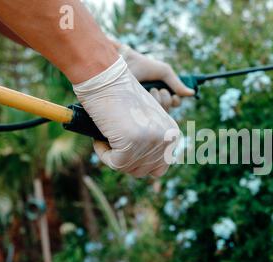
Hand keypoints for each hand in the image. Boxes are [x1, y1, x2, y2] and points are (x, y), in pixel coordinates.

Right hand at [73, 56, 179, 177]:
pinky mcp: (132, 143)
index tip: (124, 147)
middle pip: (143, 171)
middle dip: (124, 161)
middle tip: (112, 142)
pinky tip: (100, 138)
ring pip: (128, 168)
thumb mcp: (145, 121)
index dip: (138, 162)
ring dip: (113, 157)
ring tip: (107, 136)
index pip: (159, 167)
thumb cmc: (121, 97)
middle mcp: (166, 139)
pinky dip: (103, 153)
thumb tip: (147, 171)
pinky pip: (115, 163)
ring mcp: (151, 142)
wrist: (106, 78)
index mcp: (172, 134)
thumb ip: (151, 142)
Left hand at [119, 44, 194, 109]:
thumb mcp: (164, 72)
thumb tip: (192, 94)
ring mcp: (143, 107)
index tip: (174, 95)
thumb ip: (177, 84)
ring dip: (159, 100)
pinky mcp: (134, 111)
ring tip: (150, 90)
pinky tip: (145, 96)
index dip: (176, 101)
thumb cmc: (142, 65)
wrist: (124, 63)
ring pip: (160, 113)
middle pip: (168, 110)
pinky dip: (152, 105)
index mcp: (160, 92)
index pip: (174, 104)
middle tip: (158, 89)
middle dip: (167, 99)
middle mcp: (152, 101)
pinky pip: (149, 116)